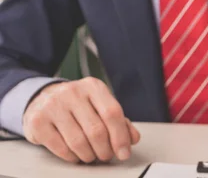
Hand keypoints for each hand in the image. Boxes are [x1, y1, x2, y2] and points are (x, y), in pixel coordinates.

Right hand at [22, 77, 140, 163]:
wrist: (42, 99)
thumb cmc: (78, 105)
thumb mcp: (100, 105)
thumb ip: (119, 121)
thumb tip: (133, 139)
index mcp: (93, 86)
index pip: (112, 113)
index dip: (121, 137)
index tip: (124, 153)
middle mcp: (73, 92)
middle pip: (96, 130)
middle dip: (105, 150)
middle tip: (106, 156)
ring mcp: (53, 106)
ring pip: (79, 142)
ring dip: (89, 155)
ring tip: (91, 155)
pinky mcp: (38, 121)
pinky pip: (61, 148)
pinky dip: (72, 157)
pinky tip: (76, 155)